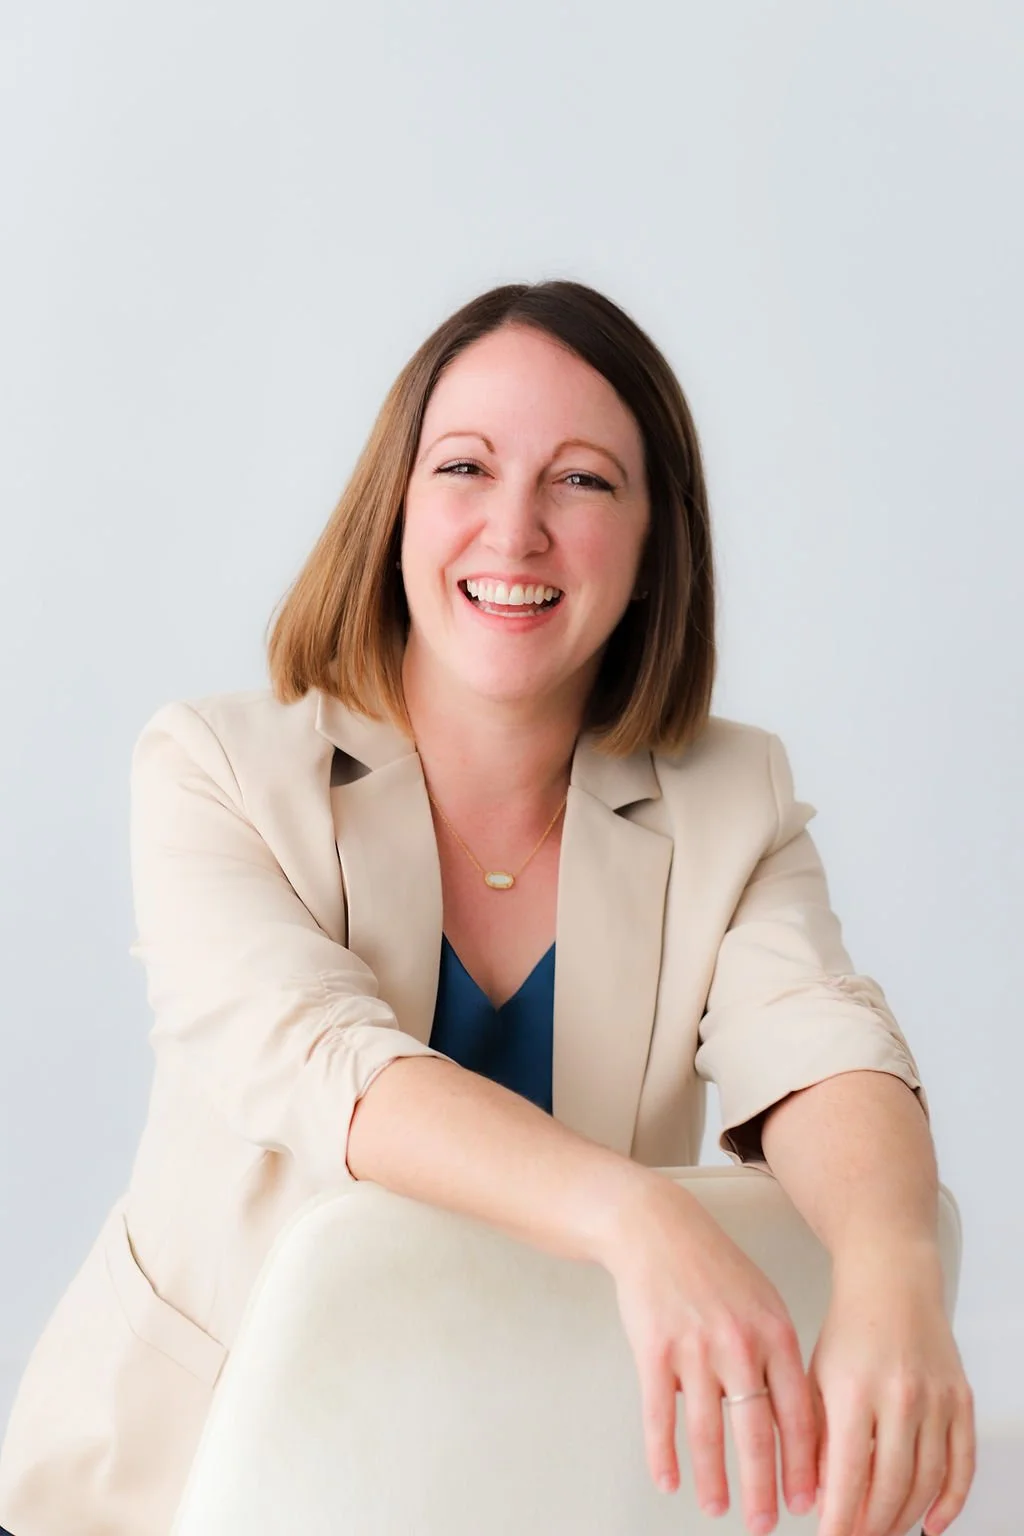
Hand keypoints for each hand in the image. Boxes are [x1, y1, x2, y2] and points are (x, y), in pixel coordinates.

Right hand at [601, 1173, 818, 1532]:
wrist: (657, 1227)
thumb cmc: (713, 1266)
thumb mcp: (762, 1301)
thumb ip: (779, 1356)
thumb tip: (799, 1421)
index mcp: (774, 1333)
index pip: (798, 1414)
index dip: (804, 1464)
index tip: (810, 1502)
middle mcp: (738, 1343)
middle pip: (755, 1432)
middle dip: (763, 1487)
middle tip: (766, 1524)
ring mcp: (694, 1347)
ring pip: (707, 1431)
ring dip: (714, 1479)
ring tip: (717, 1509)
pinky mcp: (653, 1349)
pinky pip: (659, 1415)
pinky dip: (663, 1454)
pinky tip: (668, 1480)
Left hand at [810, 1242, 974, 1535]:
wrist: (891, 1282)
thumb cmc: (848, 1329)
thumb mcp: (815, 1377)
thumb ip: (815, 1436)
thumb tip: (818, 1495)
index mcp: (854, 1390)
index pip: (849, 1474)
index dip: (840, 1518)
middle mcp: (899, 1396)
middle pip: (892, 1485)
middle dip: (872, 1524)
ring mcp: (935, 1399)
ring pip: (927, 1482)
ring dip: (904, 1517)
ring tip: (883, 1531)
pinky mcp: (961, 1401)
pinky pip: (962, 1465)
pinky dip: (949, 1501)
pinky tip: (931, 1523)